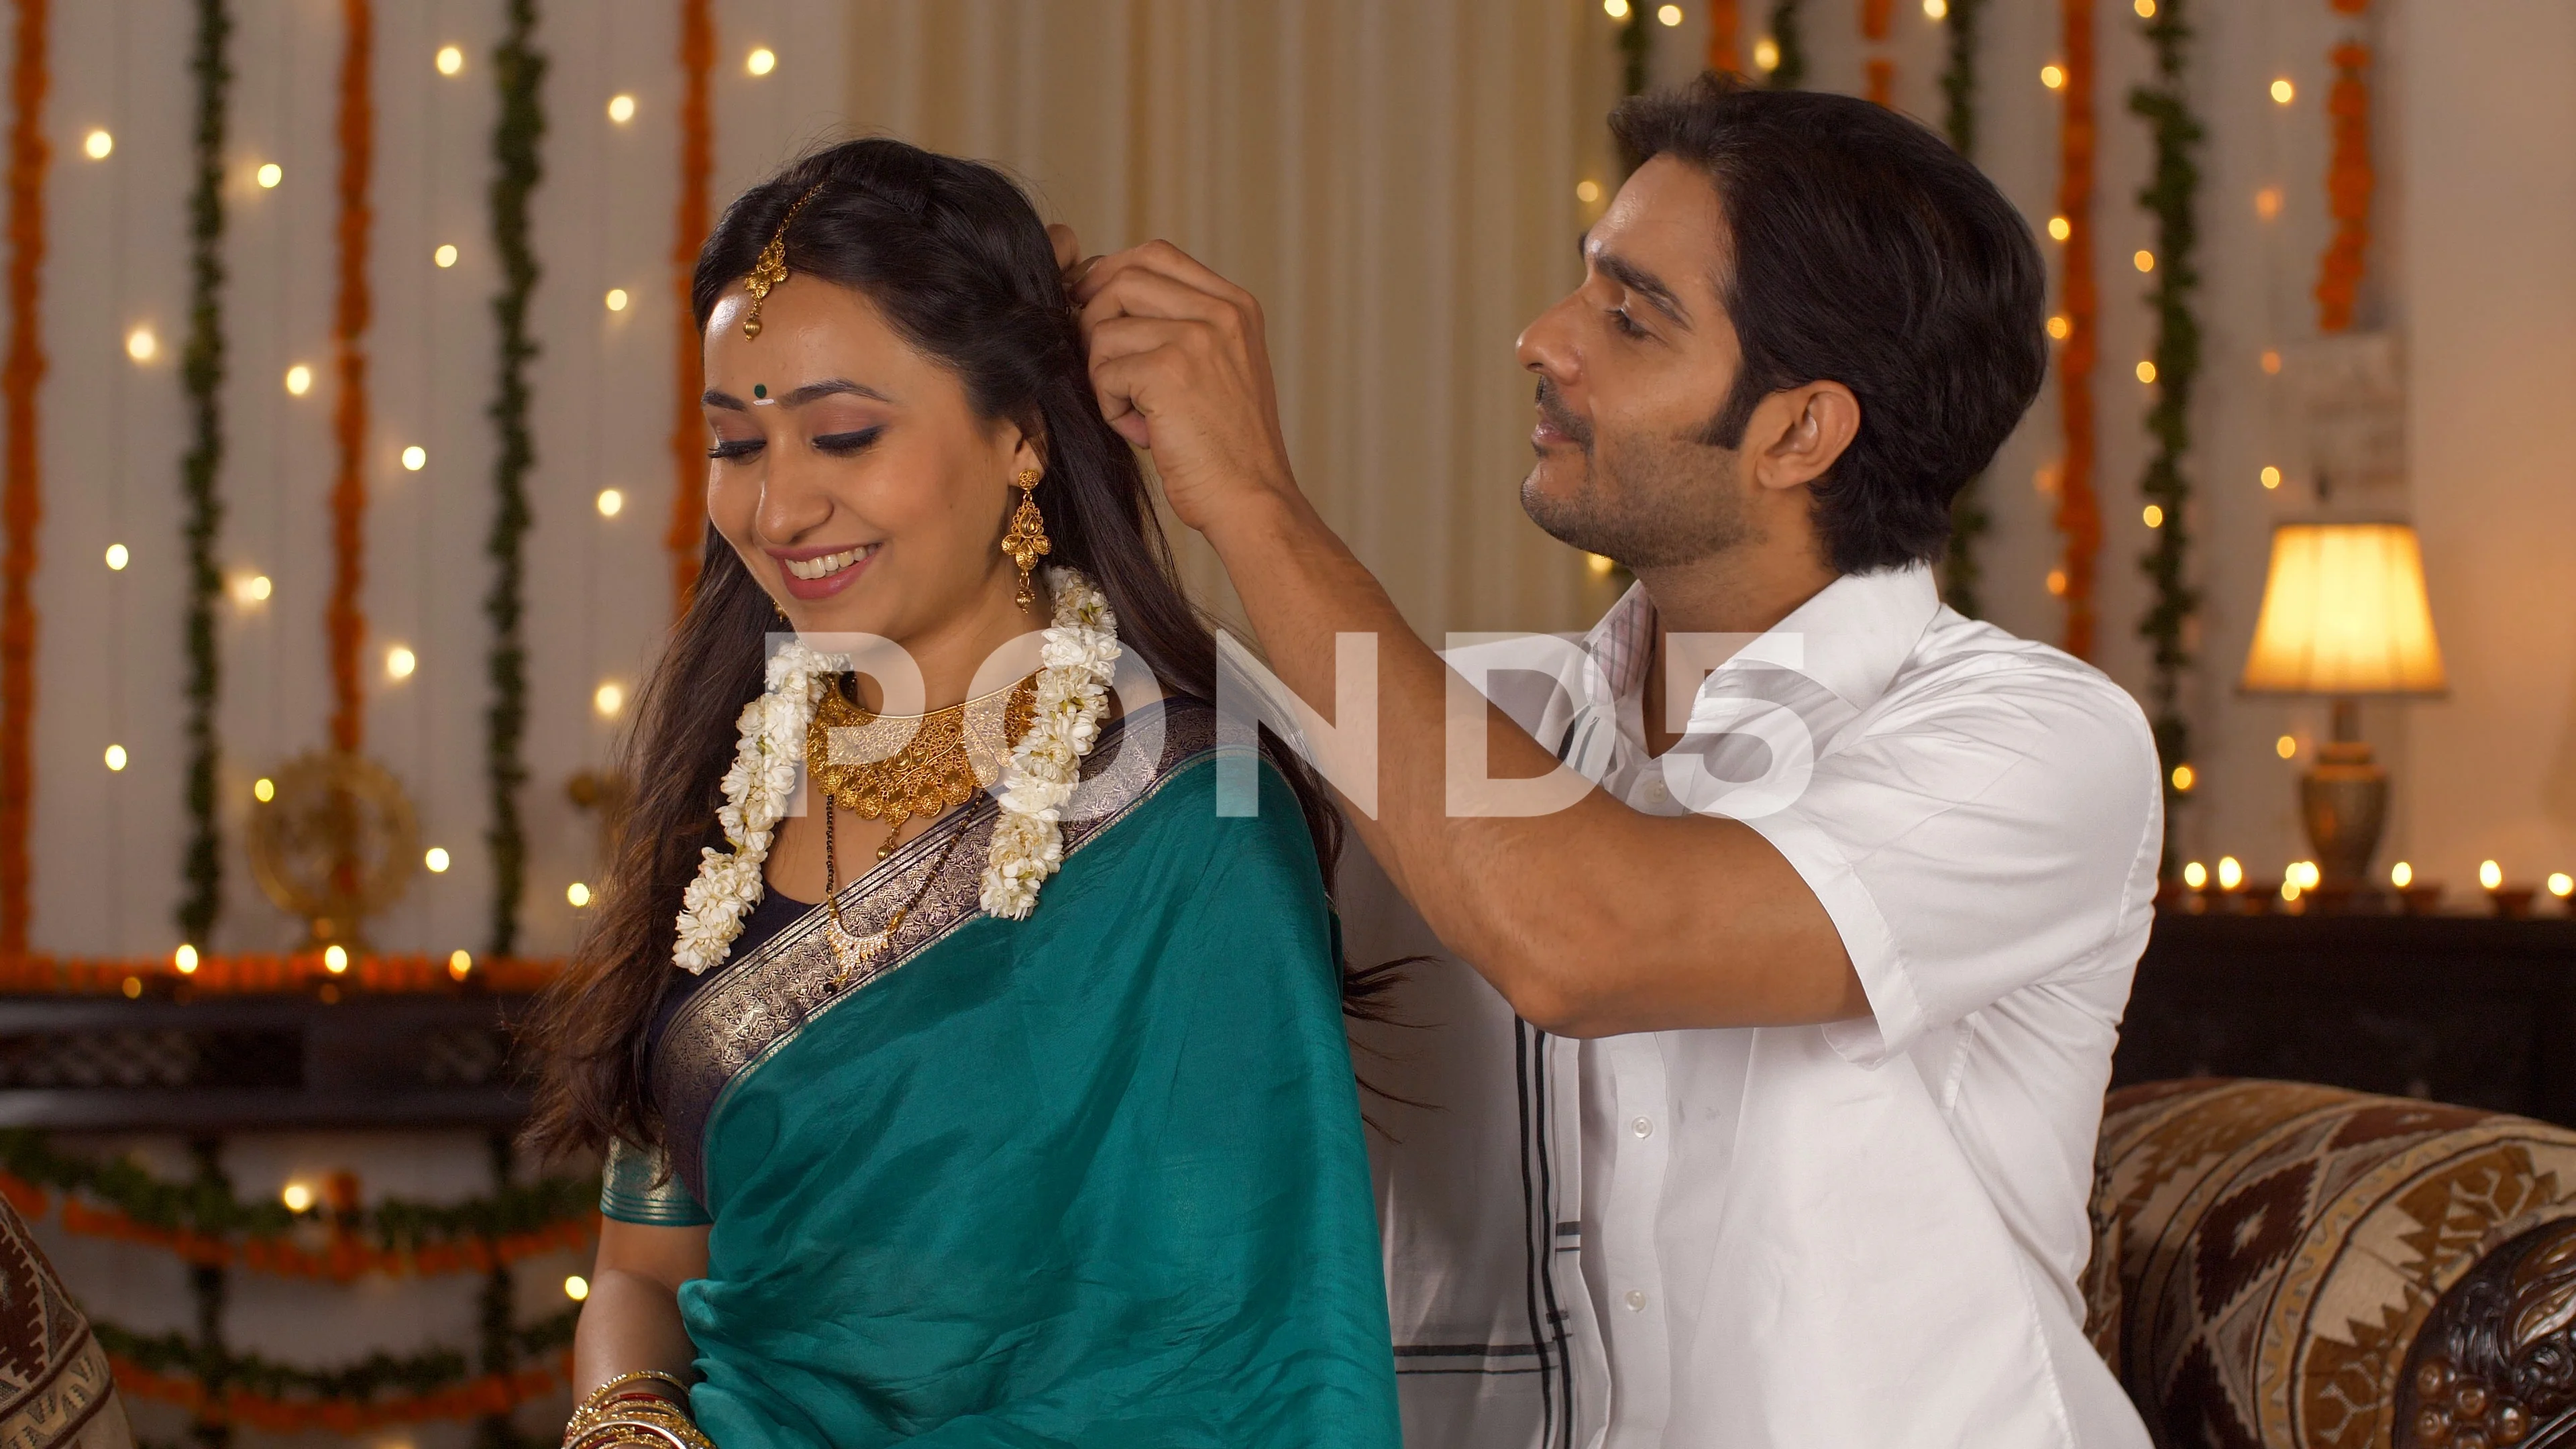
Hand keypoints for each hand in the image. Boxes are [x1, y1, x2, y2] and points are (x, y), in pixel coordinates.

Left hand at [1070, 240, 1301, 538]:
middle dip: (1094, 321)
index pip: (1156, 255)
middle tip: (1103, 368)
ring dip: (1103, 374)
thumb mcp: (1218, 370)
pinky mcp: (1168, 371)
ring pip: (1104, 327)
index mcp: (1236, 306)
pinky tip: (1142, 432)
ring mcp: (1196, 338)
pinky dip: (1110, 407)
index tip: (1090, 306)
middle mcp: (1220, 312)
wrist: (1252, 500)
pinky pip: (1104, 371)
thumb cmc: (1226, 448)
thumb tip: (1095, 297)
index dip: (1111, 273)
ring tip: (1134, 411)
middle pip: (1123, 279)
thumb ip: (1179, 327)